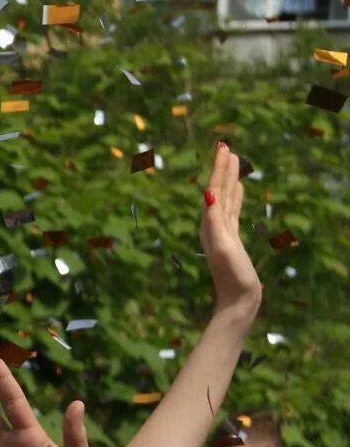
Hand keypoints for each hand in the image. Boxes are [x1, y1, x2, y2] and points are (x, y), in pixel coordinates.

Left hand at [200, 143, 259, 317]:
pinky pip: (233, 210)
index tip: (223, 147)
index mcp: (209, 224)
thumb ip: (215, 223)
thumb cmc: (231, 276)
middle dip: (222, 168)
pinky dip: (235, 196)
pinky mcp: (233, 238)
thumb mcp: (223, 247)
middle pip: (218, 189)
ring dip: (229, 179)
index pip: (213, 189)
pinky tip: (238, 189)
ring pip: (226, 197)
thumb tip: (209, 197)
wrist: (237, 300)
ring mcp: (223, 231)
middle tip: (226, 146)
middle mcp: (213, 225)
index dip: (218, 169)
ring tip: (233, 160)